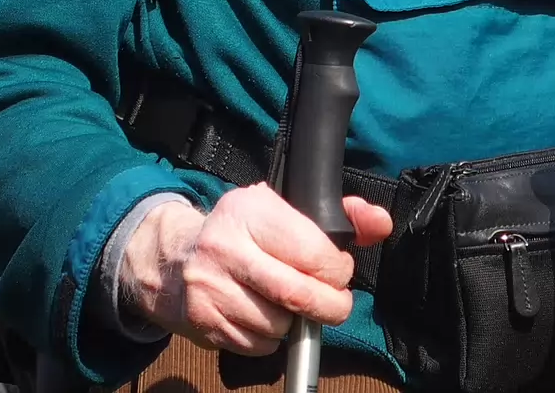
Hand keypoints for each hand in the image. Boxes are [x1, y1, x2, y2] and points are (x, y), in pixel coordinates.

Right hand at [121, 184, 392, 354]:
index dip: (337, 269)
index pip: (313, 252)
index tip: (339, 271)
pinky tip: (265, 317)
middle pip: (298, 295)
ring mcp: (211, 288)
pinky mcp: (205, 322)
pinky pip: (259, 345)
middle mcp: (226, 248)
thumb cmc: (241, 232)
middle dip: (330, 306)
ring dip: (297, 322)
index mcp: (250, 211)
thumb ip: (339, 216)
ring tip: (291, 304)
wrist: (173, 260)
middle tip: (335, 304)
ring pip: (279, 325)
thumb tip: (380, 223)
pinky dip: (272, 339)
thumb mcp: (284, 210)